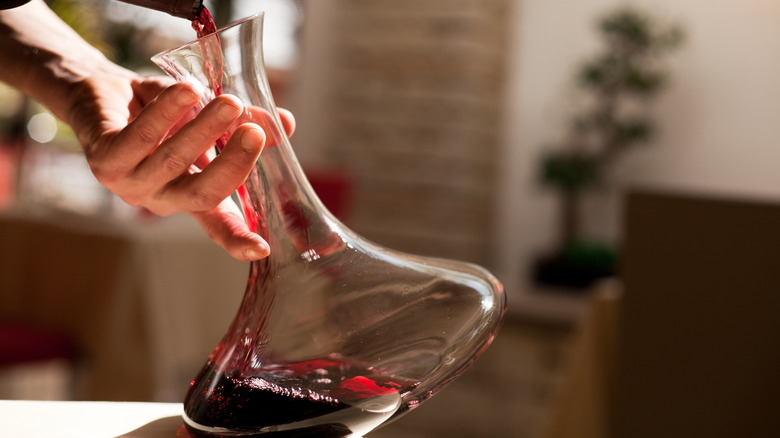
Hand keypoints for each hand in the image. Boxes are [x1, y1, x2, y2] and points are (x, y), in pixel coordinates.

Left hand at [67, 72, 294, 260]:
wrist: (103, 92)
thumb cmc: (162, 112)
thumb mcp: (209, 115)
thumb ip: (244, 122)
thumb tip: (284, 124)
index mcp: (192, 195)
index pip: (218, 225)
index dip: (239, 240)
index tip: (261, 249)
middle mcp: (163, 197)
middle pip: (202, 194)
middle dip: (232, 164)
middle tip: (254, 132)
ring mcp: (131, 183)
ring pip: (172, 161)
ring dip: (204, 130)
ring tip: (230, 102)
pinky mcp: (104, 161)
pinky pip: (140, 139)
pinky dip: (166, 113)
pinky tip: (187, 90)